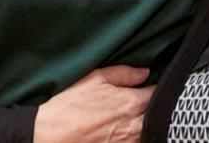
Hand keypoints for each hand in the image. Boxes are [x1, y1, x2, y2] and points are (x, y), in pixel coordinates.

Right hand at [33, 65, 153, 142]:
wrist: (50, 134)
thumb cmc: (70, 104)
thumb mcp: (95, 78)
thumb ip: (124, 74)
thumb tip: (145, 72)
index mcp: (131, 102)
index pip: (156, 93)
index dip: (158, 87)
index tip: (154, 84)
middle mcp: (133, 124)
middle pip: (156, 114)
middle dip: (155, 106)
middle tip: (147, 100)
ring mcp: (127, 141)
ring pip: (148, 131)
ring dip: (146, 122)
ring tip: (136, 115)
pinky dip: (135, 136)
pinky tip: (126, 129)